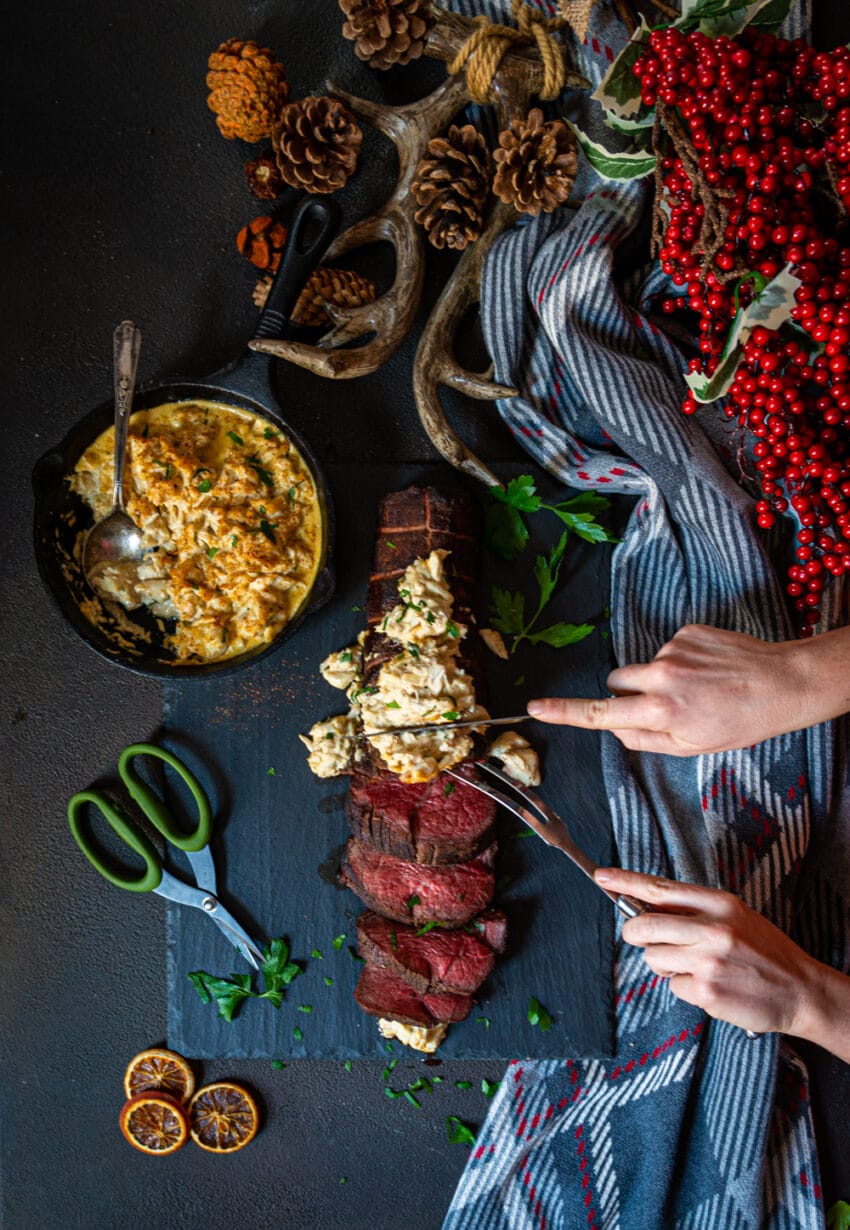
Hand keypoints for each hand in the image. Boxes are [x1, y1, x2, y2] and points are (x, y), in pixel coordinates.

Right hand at [526, 623, 849, 755]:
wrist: (783, 683)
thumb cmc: (741, 723)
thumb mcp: (693, 747)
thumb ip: (646, 740)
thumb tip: (617, 727)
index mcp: (662, 712)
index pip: (602, 713)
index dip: (565, 711)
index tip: (536, 707)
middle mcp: (662, 677)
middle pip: (616, 682)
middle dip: (628, 693)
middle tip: (665, 707)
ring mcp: (674, 649)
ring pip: (643, 666)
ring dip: (659, 678)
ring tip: (699, 688)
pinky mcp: (688, 631)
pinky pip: (668, 648)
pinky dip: (682, 660)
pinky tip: (710, 670)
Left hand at [596, 867, 819, 1037]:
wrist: (801, 990)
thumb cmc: (765, 951)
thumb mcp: (735, 915)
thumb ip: (694, 909)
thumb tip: (646, 904)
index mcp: (719, 903)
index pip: (659, 888)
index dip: (625, 882)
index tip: (602, 877)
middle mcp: (712, 929)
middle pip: (644, 925)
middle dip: (634, 933)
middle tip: (642, 937)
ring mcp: (708, 961)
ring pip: (653, 959)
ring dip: (665, 965)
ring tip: (695, 966)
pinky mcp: (706, 991)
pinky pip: (673, 987)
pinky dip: (685, 988)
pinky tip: (711, 986)